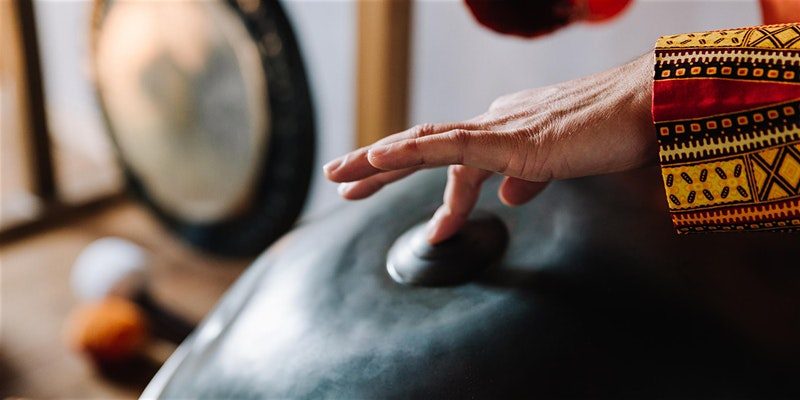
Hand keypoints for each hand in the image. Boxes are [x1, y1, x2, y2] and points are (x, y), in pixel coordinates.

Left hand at [324, 53, 655, 243]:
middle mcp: (495, 123)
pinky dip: (409, 150)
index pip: (455, 159)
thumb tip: (508, 198)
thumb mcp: (562, 164)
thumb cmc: (615, 132)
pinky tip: (378, 156)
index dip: (431, 185)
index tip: (430, 226)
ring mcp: (499, 129)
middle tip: (342, 182)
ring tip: (340, 175)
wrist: (648, 109)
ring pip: (423, 141)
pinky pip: (448, 145)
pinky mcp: (509, 139)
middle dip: (380, 166)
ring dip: (377, 158)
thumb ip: (530, 177)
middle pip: (424, 145)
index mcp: (506, 130)